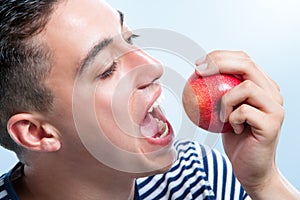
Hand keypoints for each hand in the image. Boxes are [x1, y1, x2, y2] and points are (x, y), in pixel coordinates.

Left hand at [196, 50, 298, 198]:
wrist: (251, 168)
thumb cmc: (235, 139)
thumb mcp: (224, 111)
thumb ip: (219, 93)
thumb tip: (196, 75)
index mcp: (262, 86)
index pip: (242, 59)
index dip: (219, 56)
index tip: (198, 65)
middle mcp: (272, 92)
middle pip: (247, 64)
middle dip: (219, 62)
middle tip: (198, 71)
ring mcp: (275, 107)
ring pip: (246, 86)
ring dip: (225, 99)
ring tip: (221, 115)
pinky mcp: (273, 122)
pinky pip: (244, 111)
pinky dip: (231, 118)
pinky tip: (232, 128)